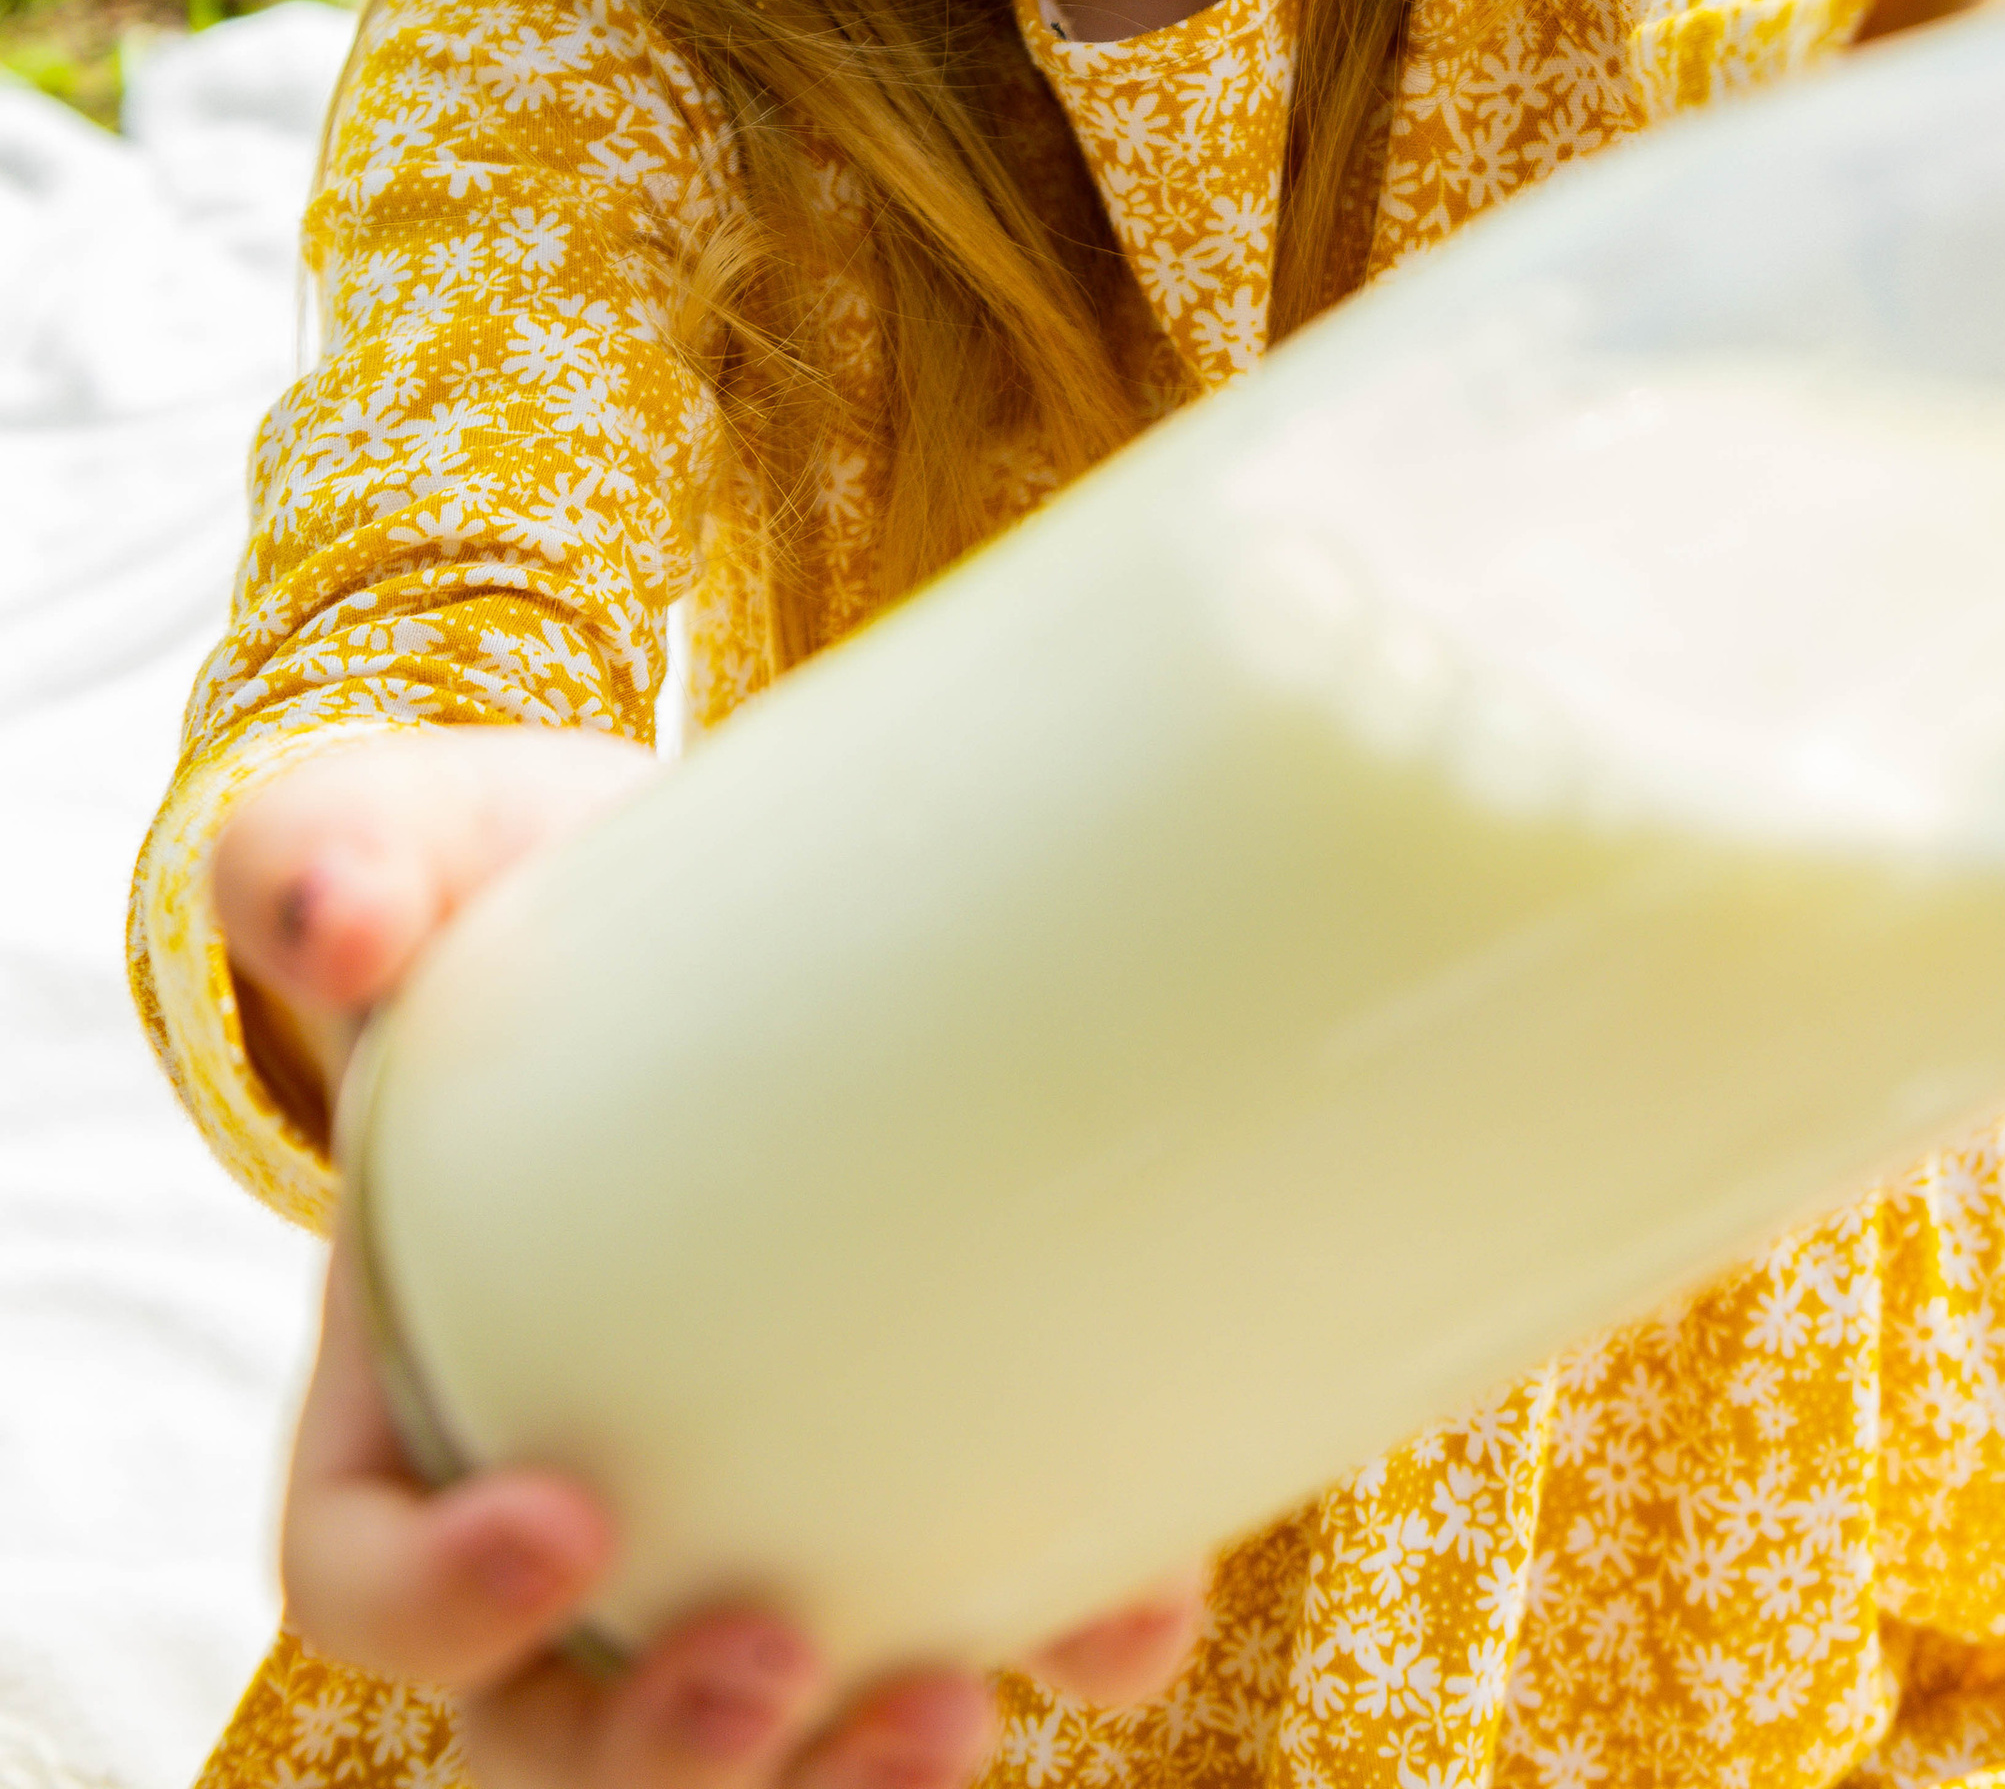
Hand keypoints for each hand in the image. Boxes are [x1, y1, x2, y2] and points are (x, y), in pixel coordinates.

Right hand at [219, 730, 1208, 1776]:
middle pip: (556, 1730)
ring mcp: (747, 1501)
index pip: (359, 1577)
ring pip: (755, 1746)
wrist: (704, 873)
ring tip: (950, 1706)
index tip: (566, 1519)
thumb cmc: (521, 890)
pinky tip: (1133, 1606)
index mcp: (406, 1389)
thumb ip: (329, 860)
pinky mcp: (917, 1459)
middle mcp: (567, 1496)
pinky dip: (1060, 1645)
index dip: (440, 1608)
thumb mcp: (414, 850)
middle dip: (655, 1757)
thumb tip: (332, 918)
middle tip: (773, 1660)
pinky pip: (978, 1617)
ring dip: (837, 1778)